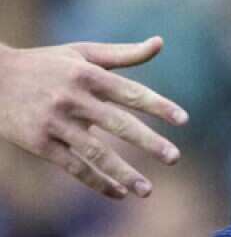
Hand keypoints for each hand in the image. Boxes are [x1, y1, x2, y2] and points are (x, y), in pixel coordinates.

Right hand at [0, 38, 187, 198]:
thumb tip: (160, 42)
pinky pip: (73, 167)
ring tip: (147, 191)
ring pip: (95, 152)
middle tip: (174, 158)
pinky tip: (119, 194)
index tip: (184, 120)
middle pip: (118, 123)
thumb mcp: (81, 54)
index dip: (158, 106)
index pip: (131, 92)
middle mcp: (72, 98)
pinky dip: (97, 182)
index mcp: (87, 75)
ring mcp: (54, 123)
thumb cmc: (44, 64)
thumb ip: (123, 54)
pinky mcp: (39, 143)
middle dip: (148, 142)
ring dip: (123, 173)